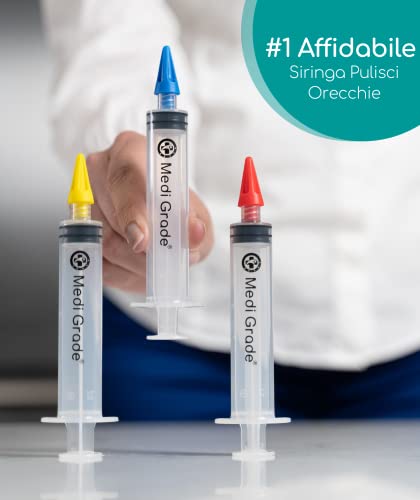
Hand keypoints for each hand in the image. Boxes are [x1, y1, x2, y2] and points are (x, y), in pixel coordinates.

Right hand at [86, 131, 213, 292]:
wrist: (160, 219)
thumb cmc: (177, 209)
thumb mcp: (194, 212)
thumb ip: (195, 222)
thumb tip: (194, 234)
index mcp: (129, 151)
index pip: (125, 177)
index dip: (132, 211)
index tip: (142, 240)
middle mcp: (99, 171)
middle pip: (112, 216)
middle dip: (142, 248)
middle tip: (163, 261)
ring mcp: (82, 202)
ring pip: (104, 243)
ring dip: (135, 264)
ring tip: (158, 265)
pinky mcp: (79, 232)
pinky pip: (98, 262)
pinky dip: (123, 273)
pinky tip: (140, 270)